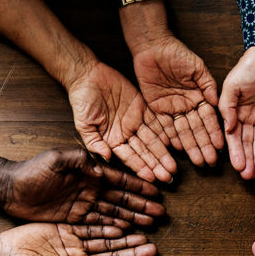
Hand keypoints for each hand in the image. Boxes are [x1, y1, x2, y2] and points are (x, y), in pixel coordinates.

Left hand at [0, 149, 164, 227]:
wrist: (9, 190)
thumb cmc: (31, 171)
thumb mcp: (55, 160)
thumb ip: (79, 160)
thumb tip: (100, 168)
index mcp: (89, 172)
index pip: (119, 179)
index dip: (138, 185)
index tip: (156, 191)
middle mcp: (90, 188)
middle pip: (121, 198)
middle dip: (141, 205)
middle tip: (160, 213)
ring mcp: (84, 204)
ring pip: (114, 212)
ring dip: (132, 218)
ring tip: (150, 224)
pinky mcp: (75, 219)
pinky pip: (99, 224)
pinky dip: (114, 228)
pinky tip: (128, 232)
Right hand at [69, 61, 176, 182]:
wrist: (87, 76)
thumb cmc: (81, 101)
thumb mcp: (83, 125)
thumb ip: (94, 143)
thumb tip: (106, 158)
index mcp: (112, 140)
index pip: (129, 158)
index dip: (141, 168)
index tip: (152, 179)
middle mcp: (126, 133)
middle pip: (144, 152)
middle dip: (156, 165)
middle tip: (169, 178)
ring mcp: (135, 120)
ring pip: (153, 139)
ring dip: (163, 153)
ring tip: (173, 167)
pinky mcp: (142, 106)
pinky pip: (156, 120)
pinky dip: (164, 131)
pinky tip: (173, 142)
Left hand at [134, 36, 223, 166]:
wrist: (153, 46)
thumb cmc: (177, 53)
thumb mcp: (197, 67)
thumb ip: (208, 85)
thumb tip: (218, 103)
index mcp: (198, 96)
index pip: (208, 118)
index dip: (214, 132)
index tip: (220, 147)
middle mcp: (186, 105)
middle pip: (196, 129)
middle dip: (203, 145)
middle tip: (209, 162)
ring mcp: (171, 108)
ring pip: (182, 131)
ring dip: (190, 146)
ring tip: (197, 161)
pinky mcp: (156, 108)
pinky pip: (163, 125)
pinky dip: (170, 137)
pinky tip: (178, 149)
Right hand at [219, 37, 254, 179]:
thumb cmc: (249, 65)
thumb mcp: (233, 85)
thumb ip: (227, 108)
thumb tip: (227, 129)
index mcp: (235, 110)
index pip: (234, 136)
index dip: (236, 152)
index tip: (238, 167)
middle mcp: (248, 116)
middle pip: (248, 142)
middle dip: (248, 159)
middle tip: (249, 177)